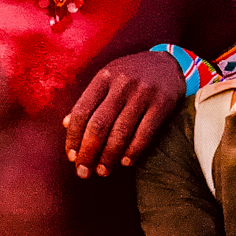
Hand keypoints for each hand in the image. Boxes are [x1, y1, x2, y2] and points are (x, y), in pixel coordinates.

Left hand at [63, 51, 184, 177]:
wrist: (169, 63)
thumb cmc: (131, 75)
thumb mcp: (108, 79)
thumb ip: (89, 100)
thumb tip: (66, 124)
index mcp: (104, 77)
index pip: (82, 110)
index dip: (74, 136)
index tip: (71, 157)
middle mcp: (122, 84)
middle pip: (99, 124)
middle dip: (88, 152)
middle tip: (83, 172)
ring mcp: (143, 93)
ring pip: (121, 131)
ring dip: (109, 156)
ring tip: (102, 171)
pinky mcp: (162, 103)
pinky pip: (145, 132)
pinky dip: (134, 150)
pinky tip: (125, 162)